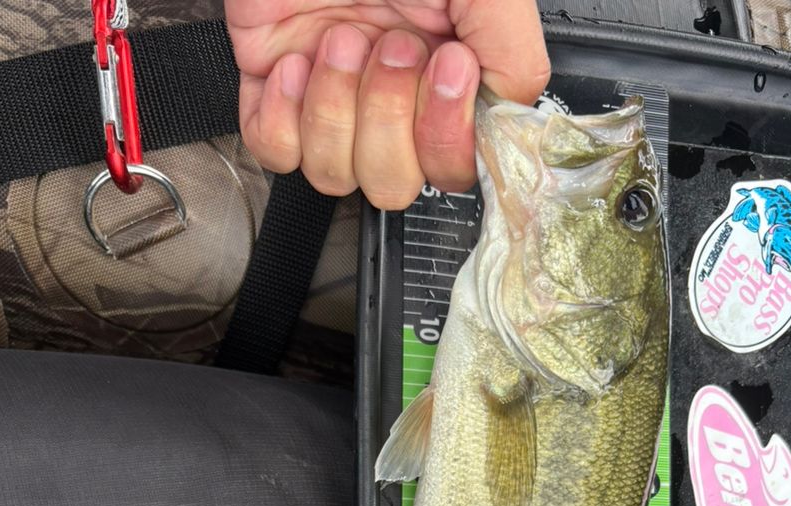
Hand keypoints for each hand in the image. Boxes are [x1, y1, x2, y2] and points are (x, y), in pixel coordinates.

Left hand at [226, 0, 550, 208]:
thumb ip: (514, 59)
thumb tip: (508, 123)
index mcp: (447, 78)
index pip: (453, 168)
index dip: (445, 139)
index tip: (446, 69)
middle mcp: (392, 96)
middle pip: (393, 184)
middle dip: (388, 120)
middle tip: (391, 46)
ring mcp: (334, 95)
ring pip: (335, 174)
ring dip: (337, 111)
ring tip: (342, 37)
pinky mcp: (275, 87)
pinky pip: (276, 151)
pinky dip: (285, 118)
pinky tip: (298, 64)